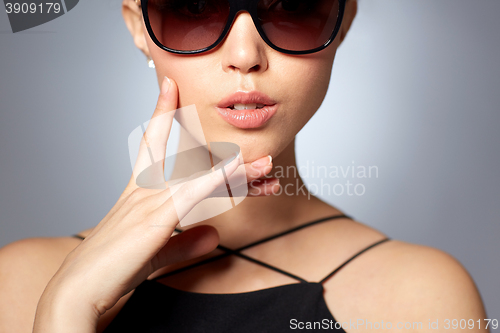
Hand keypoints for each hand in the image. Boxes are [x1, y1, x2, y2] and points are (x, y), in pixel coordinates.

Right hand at [33, 77, 278, 331]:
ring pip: (202, 177)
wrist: (79, 290)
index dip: (162, 113)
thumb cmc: (110, 268)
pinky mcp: (155, 218)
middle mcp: (144, 189)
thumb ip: (186, 243)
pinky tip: (241, 170)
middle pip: (189, 160)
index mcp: (139, 192)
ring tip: (267, 165)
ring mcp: (149, 201)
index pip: (153, 142)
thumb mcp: (154, 253)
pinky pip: (194, 194)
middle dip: (222, 153)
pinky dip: (220, 181)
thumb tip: (214, 234)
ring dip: (238, 171)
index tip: (171, 88)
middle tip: (258, 153)